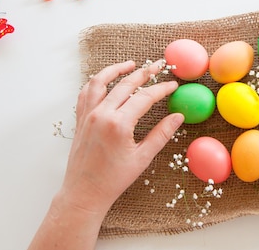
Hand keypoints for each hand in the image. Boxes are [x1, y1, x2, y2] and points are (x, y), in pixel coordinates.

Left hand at [29, 60, 183, 249]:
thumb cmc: (113, 179)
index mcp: (119, 124)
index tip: (172, 84)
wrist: (84, 192)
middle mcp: (101, 115)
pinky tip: (106, 79)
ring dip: (116, 70)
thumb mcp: (142, 158)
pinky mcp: (80, 119)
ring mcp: (88, 115)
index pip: (145, 97)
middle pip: (125, 84)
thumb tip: (178, 117)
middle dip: (144, 72)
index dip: (161, 89)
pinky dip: (96, 82)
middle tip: (158, 65)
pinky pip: (86, 93)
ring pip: (100, 82)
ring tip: (131, 64)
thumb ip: (161, 134)